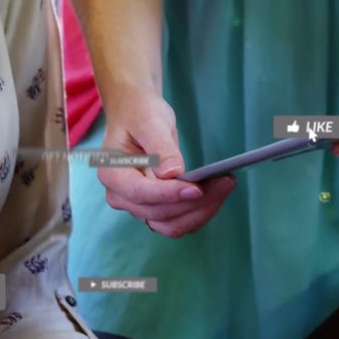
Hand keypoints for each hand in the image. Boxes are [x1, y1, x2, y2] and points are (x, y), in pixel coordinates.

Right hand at [98, 85, 235, 237]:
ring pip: (171, 224)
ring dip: (201, 211)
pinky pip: (179, 221)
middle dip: (194, 201)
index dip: (169, 194)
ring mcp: (139, 206)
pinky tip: (218, 193)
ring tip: (226, 186)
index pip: (140, 193)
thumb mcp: (149, 122)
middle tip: (226, 180)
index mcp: (113, 174)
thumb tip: (173, 173)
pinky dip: (200, 212)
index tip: (197, 188)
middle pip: (159, 213)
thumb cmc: (139, 114)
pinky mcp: (156, 209)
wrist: (138, 116)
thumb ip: (159, 147)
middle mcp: (122, 196)